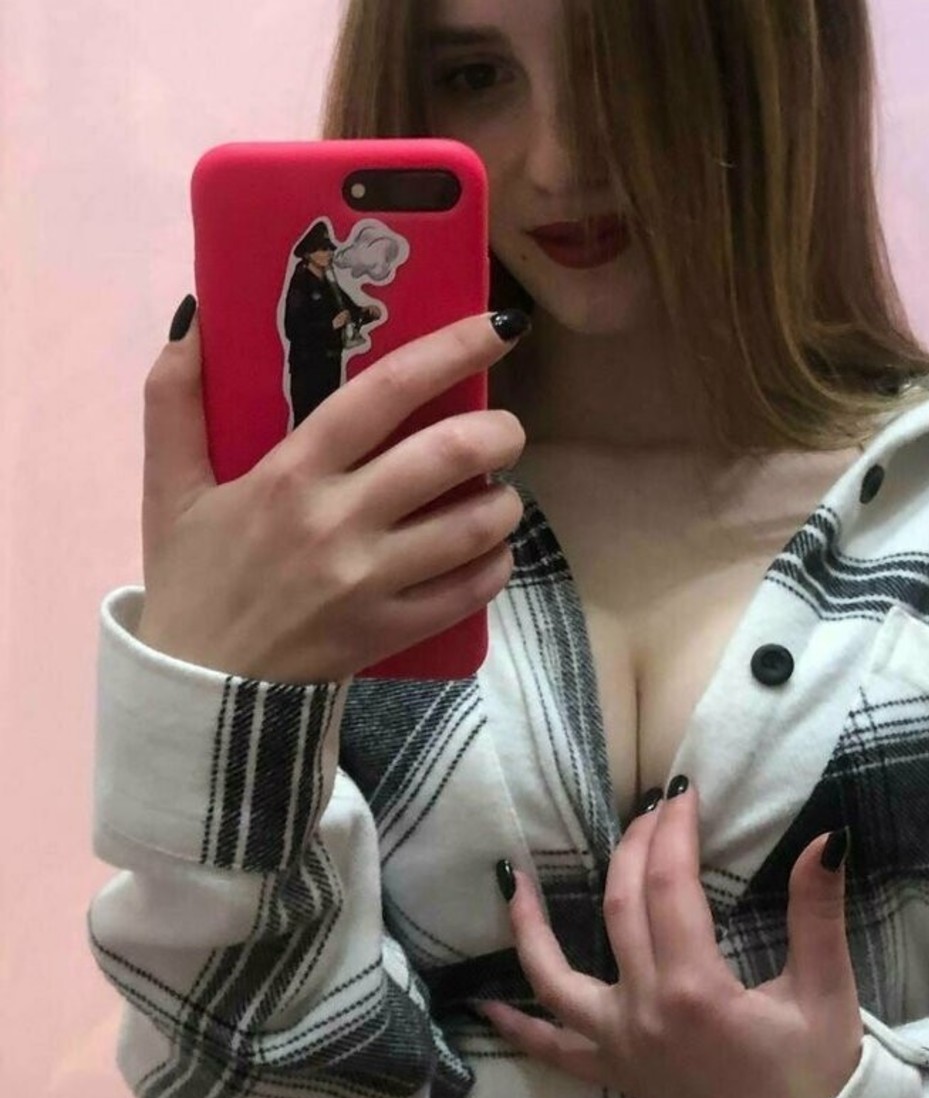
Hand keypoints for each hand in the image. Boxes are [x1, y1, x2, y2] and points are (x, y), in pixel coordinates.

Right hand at [137, 306, 529, 682]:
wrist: (201, 693)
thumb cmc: (192, 582)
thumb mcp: (168, 489)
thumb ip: (174, 400)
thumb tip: (195, 319)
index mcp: (289, 473)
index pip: (384, 393)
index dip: (452, 350)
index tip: (501, 327)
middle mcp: (337, 521)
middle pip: (448, 456)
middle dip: (499, 432)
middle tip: (505, 431)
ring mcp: (370, 581)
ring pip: (473, 525)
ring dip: (505, 502)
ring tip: (500, 494)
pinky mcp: (391, 632)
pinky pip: (470, 591)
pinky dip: (495, 565)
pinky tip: (489, 552)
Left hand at [477, 781, 864, 1097]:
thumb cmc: (816, 1075)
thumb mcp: (826, 992)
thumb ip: (817, 914)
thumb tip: (827, 840)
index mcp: (695, 990)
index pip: (670, 887)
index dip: (673, 832)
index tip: (682, 795)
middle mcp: (643, 1012)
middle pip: (619, 908)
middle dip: (633, 848)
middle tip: (651, 810)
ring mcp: (619, 1045)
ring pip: (555, 976)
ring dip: (530, 926)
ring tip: (512, 879)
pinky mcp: (613, 1072)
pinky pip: (552, 1048)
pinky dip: (516, 1025)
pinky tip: (483, 1005)